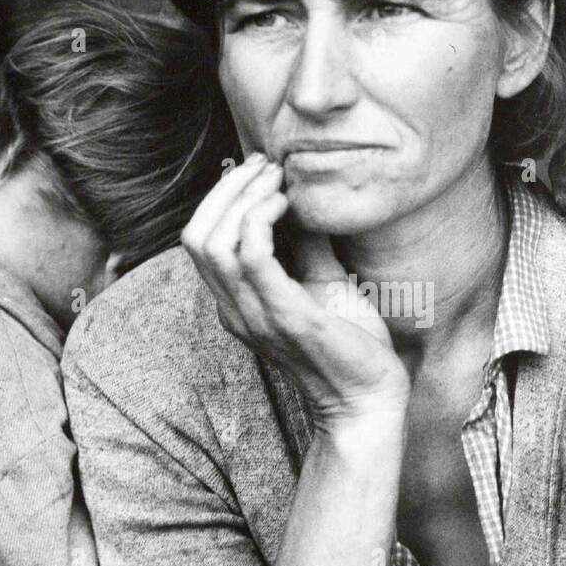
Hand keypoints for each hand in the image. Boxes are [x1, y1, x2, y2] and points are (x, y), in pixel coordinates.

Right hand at [182, 154, 408, 425]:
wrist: (368, 398)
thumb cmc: (349, 344)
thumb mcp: (324, 282)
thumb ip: (306, 244)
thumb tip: (304, 198)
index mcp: (237, 303)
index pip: (199, 242)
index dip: (220, 198)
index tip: (260, 171)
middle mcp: (235, 310)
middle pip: (196, 236)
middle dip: (227, 190)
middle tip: (266, 167)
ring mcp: (254, 315)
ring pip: (214, 242)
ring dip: (244, 198)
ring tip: (277, 180)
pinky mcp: (284, 316)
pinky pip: (251, 257)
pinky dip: (262, 219)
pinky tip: (288, 205)